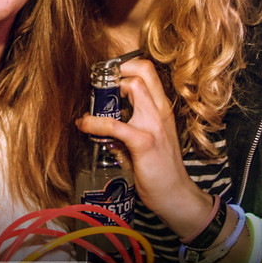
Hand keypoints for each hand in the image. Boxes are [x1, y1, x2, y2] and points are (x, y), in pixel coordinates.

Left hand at [75, 59, 212, 238]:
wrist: (176, 195)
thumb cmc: (162, 169)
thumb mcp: (151, 140)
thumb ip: (131, 127)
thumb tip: (102, 123)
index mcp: (162, 109)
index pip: (148, 71)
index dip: (126, 67)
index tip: (107, 78)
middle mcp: (161, 110)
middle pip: (143, 69)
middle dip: (117, 70)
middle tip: (99, 86)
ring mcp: (154, 124)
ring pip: (133, 86)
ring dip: (105, 93)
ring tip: (90, 108)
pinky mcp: (145, 142)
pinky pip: (115, 124)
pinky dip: (95, 122)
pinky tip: (84, 125)